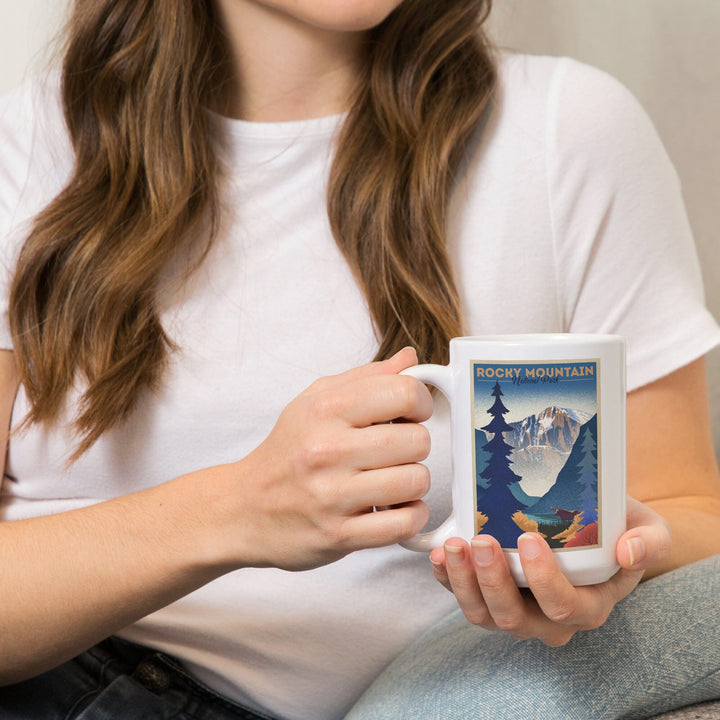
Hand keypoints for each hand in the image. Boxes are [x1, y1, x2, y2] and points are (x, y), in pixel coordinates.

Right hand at [218, 347, 432, 570]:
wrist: (242, 508)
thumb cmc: (287, 451)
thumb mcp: (315, 401)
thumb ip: (366, 377)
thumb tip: (410, 359)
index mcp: (324, 409)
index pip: (403, 392)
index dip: (420, 402)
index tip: (412, 414)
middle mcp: (327, 450)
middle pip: (417, 440)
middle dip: (416, 445)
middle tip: (397, 451)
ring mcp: (332, 495)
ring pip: (415, 481)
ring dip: (413, 483)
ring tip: (393, 480)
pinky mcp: (338, 534)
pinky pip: (404, 523)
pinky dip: (411, 516)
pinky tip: (396, 508)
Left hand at [429, 496, 670, 645]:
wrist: (593, 526)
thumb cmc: (619, 528)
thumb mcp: (649, 529)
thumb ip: (650, 542)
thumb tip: (629, 551)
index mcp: (589, 606)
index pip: (564, 606)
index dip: (544, 580)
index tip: (528, 539)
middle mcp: (549, 619)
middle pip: (515, 618)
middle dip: (493, 581)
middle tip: (481, 540)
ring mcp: (517, 610)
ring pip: (483, 615)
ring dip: (463, 582)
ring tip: (453, 546)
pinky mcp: (489, 596)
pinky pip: (463, 598)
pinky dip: (446, 580)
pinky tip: (438, 555)